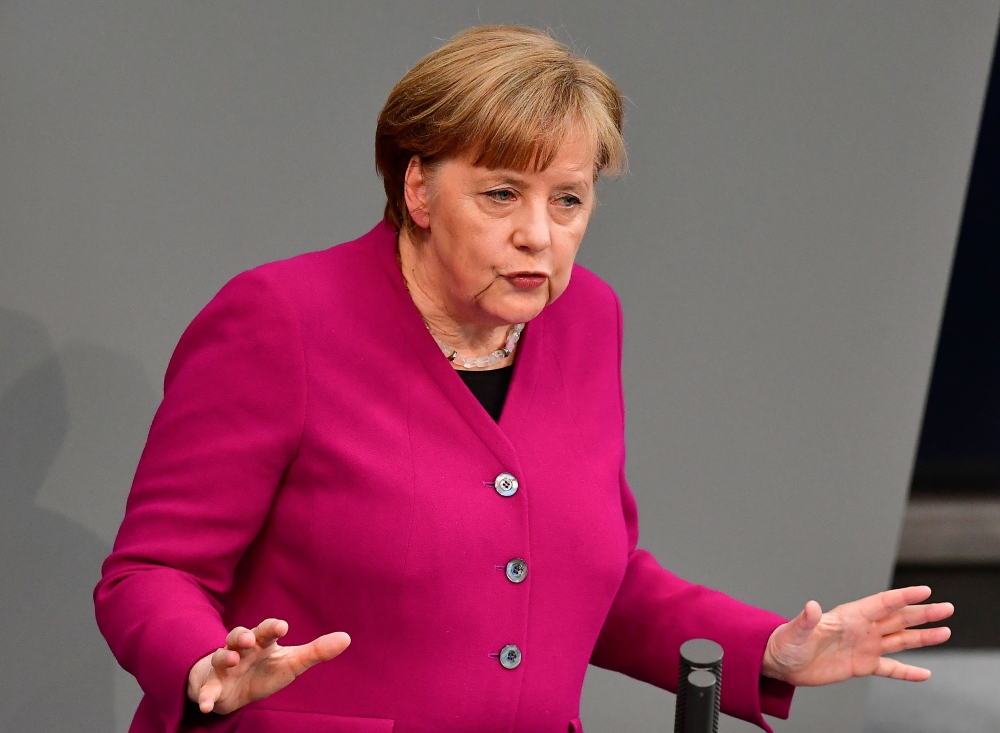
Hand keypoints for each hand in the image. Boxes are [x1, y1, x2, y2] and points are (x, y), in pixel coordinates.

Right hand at [186, 618, 350, 713]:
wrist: (233, 689)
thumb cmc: (265, 669)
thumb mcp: (292, 662)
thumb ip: (316, 651)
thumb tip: (347, 638)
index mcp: (262, 641)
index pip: (267, 629)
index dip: (273, 627)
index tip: (282, 627)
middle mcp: (241, 649)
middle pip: (239, 636)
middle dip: (243, 636)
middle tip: (250, 639)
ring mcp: (224, 666)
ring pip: (220, 656)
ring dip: (224, 656)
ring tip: (231, 660)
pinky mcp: (211, 685)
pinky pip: (206, 690)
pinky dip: (205, 696)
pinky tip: (205, 705)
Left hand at [761, 586, 952, 685]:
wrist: (781, 663)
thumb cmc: (786, 643)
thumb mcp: (796, 631)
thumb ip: (807, 619)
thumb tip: (811, 605)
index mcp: (849, 617)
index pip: (882, 603)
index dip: (904, 596)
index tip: (925, 591)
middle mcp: (861, 629)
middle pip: (898, 619)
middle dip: (923, 613)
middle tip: (947, 608)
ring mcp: (863, 647)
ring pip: (899, 640)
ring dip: (922, 637)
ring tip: (946, 632)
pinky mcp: (861, 665)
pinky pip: (890, 669)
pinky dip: (908, 672)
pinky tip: (925, 673)